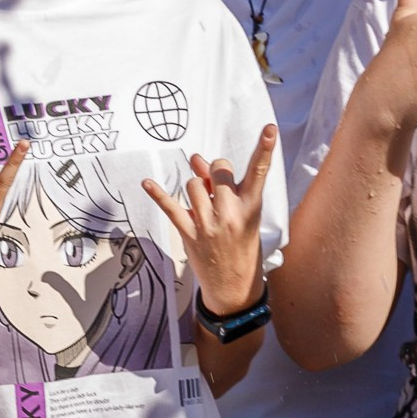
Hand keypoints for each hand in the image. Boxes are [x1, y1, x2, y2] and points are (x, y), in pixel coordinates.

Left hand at [143, 127, 278, 316]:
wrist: (234, 288)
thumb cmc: (242, 249)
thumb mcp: (244, 218)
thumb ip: (222, 188)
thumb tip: (197, 159)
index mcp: (251, 208)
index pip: (259, 172)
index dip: (265, 148)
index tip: (269, 129)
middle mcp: (230, 213)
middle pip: (217, 170)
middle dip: (214, 171)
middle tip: (216, 185)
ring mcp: (208, 223)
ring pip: (193, 184)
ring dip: (195, 187)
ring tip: (203, 204)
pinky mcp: (189, 233)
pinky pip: (170, 207)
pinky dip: (157, 194)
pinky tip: (147, 183)